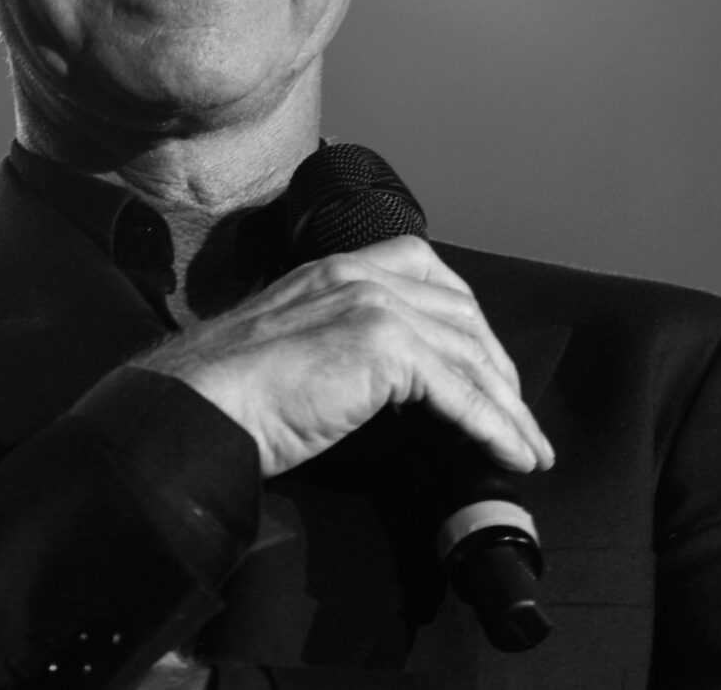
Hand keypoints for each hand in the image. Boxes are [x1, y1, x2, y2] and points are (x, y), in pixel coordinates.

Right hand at [131, 236, 554, 478]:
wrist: (193, 408)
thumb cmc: (223, 394)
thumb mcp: (289, 351)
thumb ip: (336, 348)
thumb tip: (379, 387)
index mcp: (331, 271)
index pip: (423, 269)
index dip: (465, 316)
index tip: (481, 362)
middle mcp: (354, 274)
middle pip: (458, 308)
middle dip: (496, 363)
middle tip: (516, 411)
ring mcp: (369, 303)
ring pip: (467, 350)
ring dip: (506, 404)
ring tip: (527, 444)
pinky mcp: (379, 345)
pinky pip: (458, 388)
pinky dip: (493, 424)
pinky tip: (509, 451)